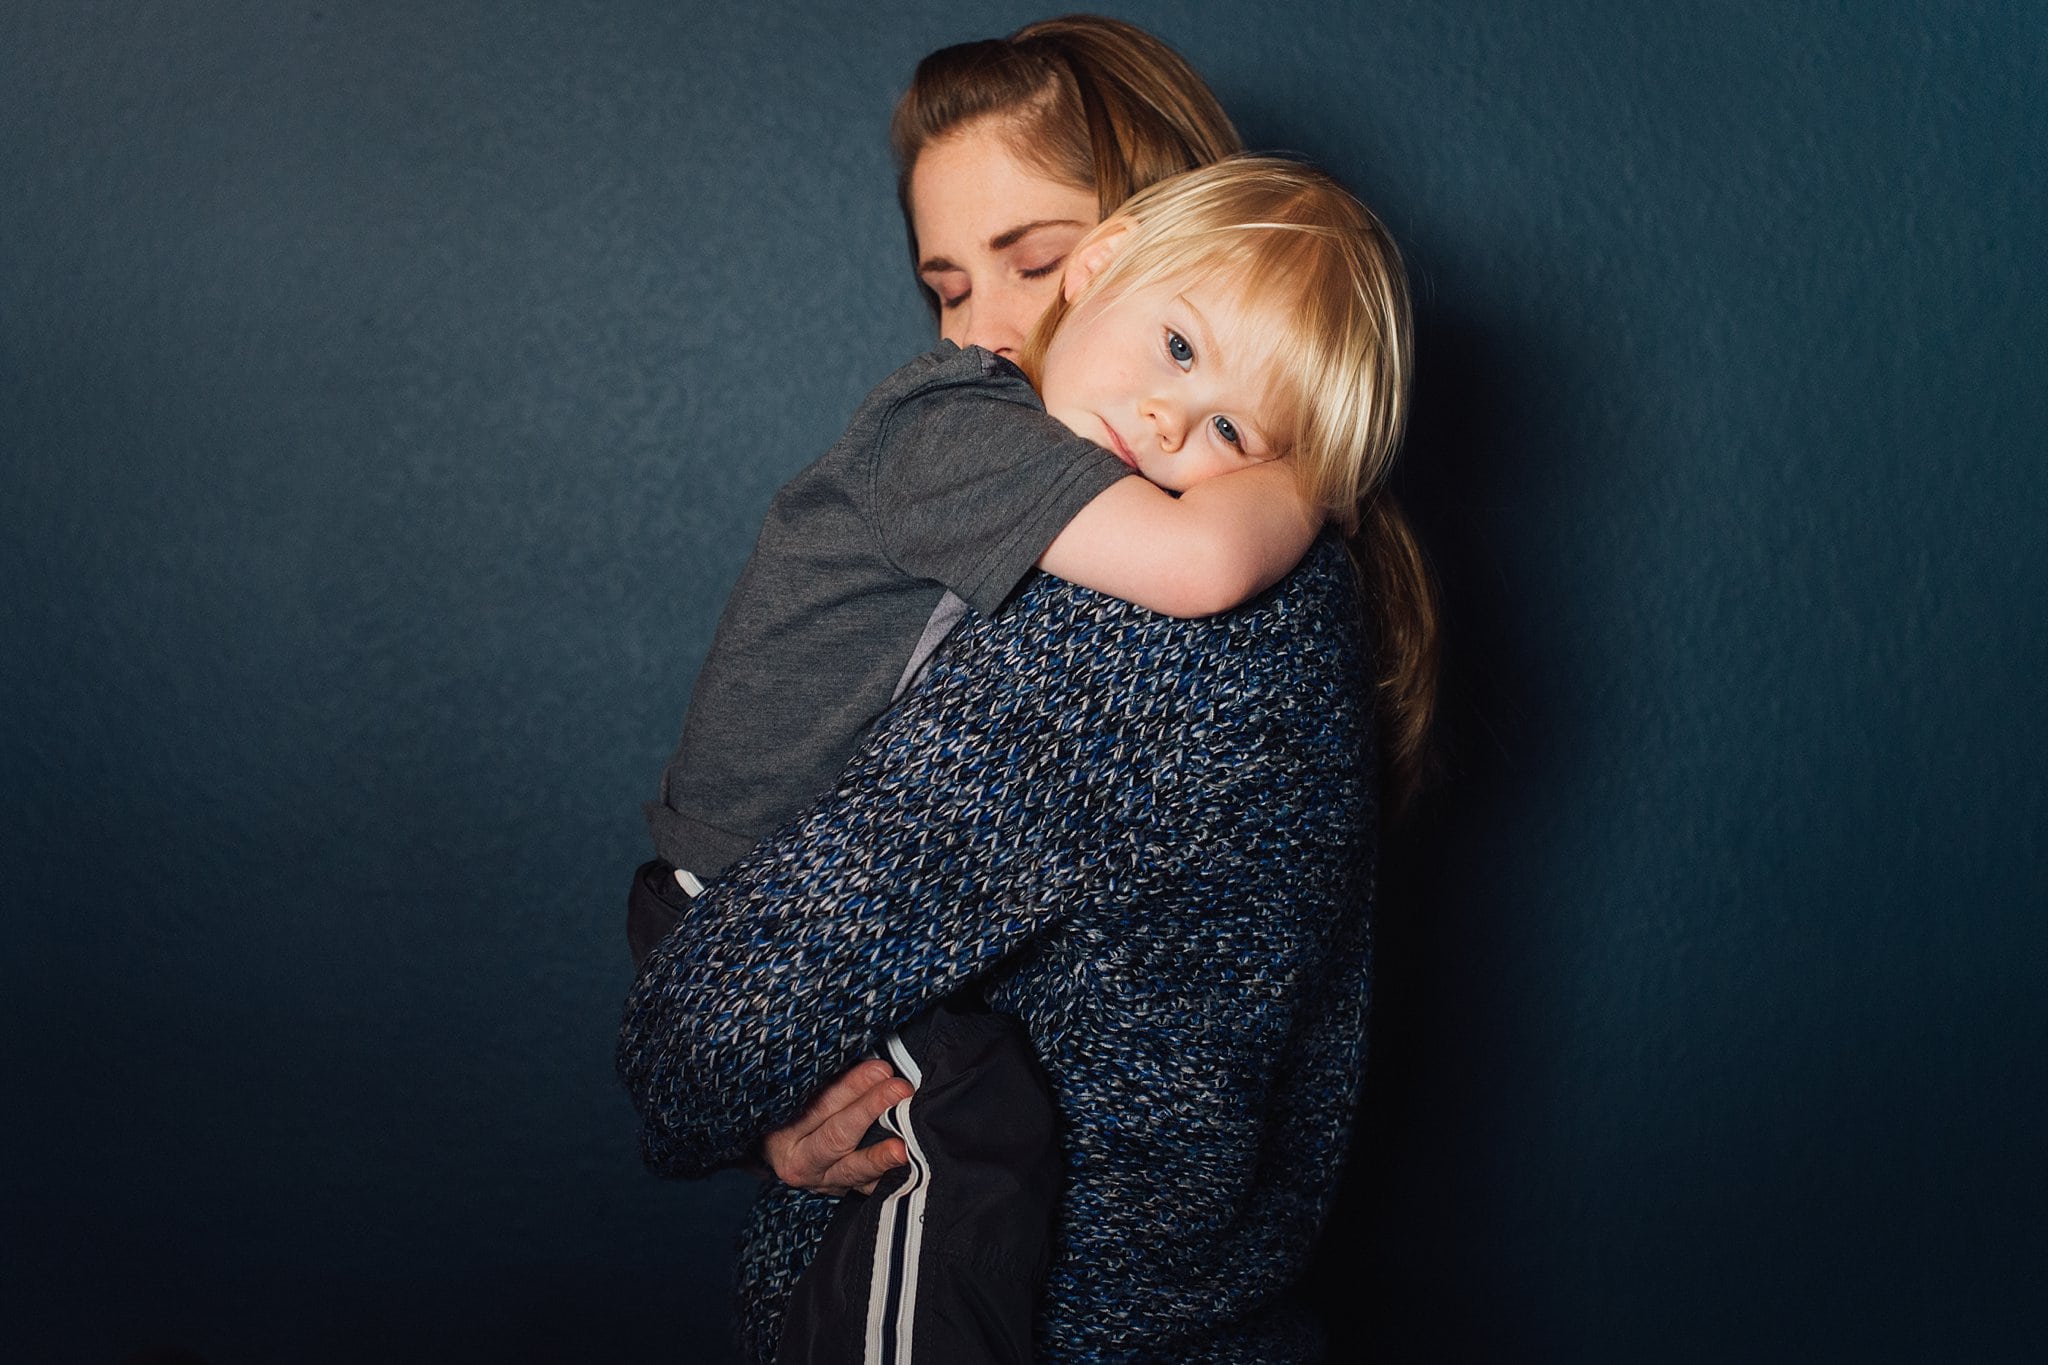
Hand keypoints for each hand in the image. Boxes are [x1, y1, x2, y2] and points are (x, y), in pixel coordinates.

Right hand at [761, 1060, 911, 1196]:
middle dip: (870, 1109)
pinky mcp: (845, 1193)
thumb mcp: (803, 1096)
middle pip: (837, 1136)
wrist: (788, 1155)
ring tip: (902, 1147)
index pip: (820, 1105)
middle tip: (899, 1089)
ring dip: (880, 1156)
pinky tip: (907, 1167)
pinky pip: (867, 1188)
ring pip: (853, 1169)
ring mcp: (824, 1182)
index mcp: (783, 1132)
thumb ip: (831, 1081)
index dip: (852, 1086)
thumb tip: (874, 1063)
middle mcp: (800, 1162)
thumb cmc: (799, 1112)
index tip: (881, 1069)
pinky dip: (887, 1177)